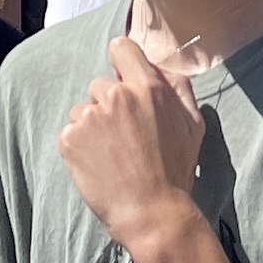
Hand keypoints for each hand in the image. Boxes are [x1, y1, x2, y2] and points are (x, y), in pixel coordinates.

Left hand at [60, 35, 207, 255]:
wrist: (152, 214)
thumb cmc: (176, 171)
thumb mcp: (192, 125)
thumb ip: (178, 88)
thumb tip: (161, 66)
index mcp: (148, 88)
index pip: (121, 48)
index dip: (122, 62)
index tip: (124, 80)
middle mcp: (116, 97)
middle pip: (101, 84)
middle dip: (110, 104)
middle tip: (125, 136)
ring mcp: (90, 118)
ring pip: (83, 109)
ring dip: (93, 126)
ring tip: (112, 154)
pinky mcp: (70, 140)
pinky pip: (70, 132)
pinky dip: (79, 146)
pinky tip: (98, 164)